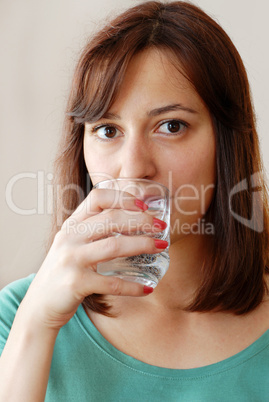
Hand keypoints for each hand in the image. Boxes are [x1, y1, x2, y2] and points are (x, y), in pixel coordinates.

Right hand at [21, 188, 166, 330]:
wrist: (40, 305)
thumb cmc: (64, 272)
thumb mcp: (73, 244)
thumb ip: (93, 231)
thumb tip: (132, 222)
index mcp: (72, 224)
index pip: (97, 198)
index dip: (123, 198)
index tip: (143, 206)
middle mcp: (70, 237)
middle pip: (111, 219)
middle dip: (142, 220)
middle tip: (161, 226)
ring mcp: (71, 260)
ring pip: (114, 246)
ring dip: (142, 245)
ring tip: (162, 247)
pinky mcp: (76, 283)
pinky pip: (111, 283)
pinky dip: (132, 286)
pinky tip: (147, 287)